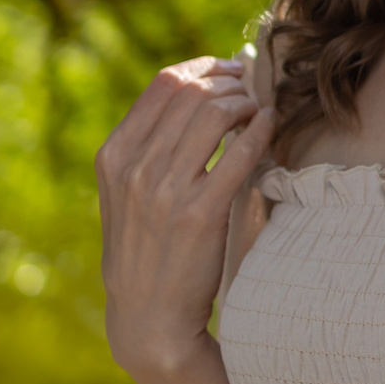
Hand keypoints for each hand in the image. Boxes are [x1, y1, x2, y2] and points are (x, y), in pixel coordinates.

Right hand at [97, 54, 277, 378]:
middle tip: (253, 88)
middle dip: (232, 81)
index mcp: (113, 156)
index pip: (164, 84)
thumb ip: (147, 148)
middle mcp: (134, 169)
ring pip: (215, 113)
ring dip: (247, 102)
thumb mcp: (125, 194)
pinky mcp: (198, 215)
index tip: (229, 68)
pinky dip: (260, 130)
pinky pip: (238, 153)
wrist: (148, 317)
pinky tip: (270, 126)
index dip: (205, 67)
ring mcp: (164, 192)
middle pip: (193, 92)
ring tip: (260, 109)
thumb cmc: (145, 249)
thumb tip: (195, 95)